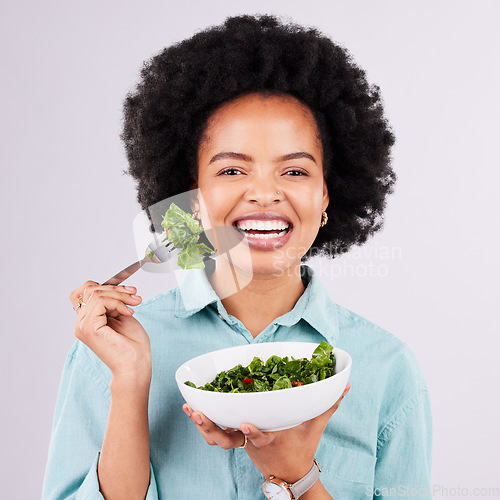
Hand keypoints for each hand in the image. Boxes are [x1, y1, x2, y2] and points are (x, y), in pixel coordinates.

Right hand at [70, 281, 151, 384]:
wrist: (135, 365)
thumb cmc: (132, 346)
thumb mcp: (122, 316)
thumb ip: (112, 303)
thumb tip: (112, 287)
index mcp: (87, 320)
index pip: (83, 292)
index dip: (102, 285)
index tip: (126, 290)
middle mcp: (81, 323)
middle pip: (91, 289)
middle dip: (117, 289)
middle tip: (135, 295)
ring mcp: (83, 325)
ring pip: (96, 293)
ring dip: (121, 295)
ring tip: (135, 303)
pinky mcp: (89, 327)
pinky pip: (100, 302)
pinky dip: (117, 302)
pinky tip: (128, 312)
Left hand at [183, 383, 350, 482]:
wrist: (289, 472)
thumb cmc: (301, 447)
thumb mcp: (314, 428)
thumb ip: (327, 406)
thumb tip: (345, 386)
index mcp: (270, 439)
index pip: (260, 438)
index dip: (252, 432)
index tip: (245, 424)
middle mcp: (251, 442)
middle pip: (225, 439)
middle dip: (209, 427)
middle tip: (196, 412)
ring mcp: (241, 442)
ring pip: (216, 437)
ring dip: (201, 424)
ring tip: (190, 407)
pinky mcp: (236, 438)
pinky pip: (217, 432)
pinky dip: (205, 422)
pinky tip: (195, 406)